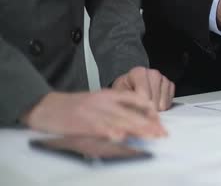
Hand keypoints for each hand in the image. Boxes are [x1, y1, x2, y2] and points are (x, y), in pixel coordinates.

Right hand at [21, 90, 166, 140]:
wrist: (46, 107)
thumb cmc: (73, 107)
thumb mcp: (98, 100)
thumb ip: (116, 107)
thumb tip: (134, 121)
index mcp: (108, 95)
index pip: (135, 99)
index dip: (149, 110)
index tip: (160, 120)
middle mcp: (104, 102)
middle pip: (131, 113)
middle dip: (148, 124)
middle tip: (162, 132)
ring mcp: (94, 112)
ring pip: (120, 121)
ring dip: (137, 129)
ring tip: (151, 135)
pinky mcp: (83, 122)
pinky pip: (100, 129)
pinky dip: (111, 132)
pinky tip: (121, 137)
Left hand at [112, 67, 174, 110]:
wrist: (129, 89)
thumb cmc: (123, 92)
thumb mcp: (119, 95)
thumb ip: (127, 102)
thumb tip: (138, 113)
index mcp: (138, 72)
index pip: (143, 93)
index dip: (140, 107)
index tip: (135, 112)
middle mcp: (153, 73)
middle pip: (154, 98)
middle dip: (147, 109)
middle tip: (139, 111)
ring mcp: (163, 78)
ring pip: (163, 101)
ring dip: (155, 109)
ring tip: (145, 106)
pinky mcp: (170, 85)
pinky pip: (170, 101)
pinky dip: (162, 106)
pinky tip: (154, 104)